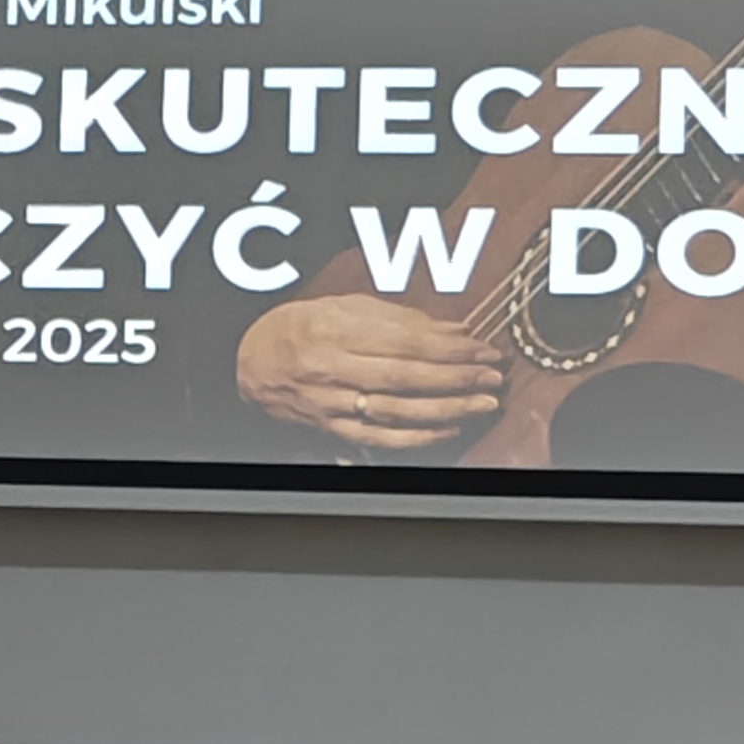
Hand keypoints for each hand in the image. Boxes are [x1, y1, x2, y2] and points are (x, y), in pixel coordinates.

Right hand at [236, 294, 501, 451]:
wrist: (252, 362)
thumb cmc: (299, 328)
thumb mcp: (345, 306)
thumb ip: (400, 318)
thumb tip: (453, 328)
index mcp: (335, 328)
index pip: (405, 339)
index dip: (451, 347)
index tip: (483, 349)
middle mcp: (332, 365)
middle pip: (405, 375)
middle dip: (457, 378)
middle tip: (492, 377)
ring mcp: (331, 400)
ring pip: (396, 410)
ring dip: (446, 409)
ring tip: (482, 404)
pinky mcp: (330, 426)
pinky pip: (378, 437)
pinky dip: (417, 437)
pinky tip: (446, 429)